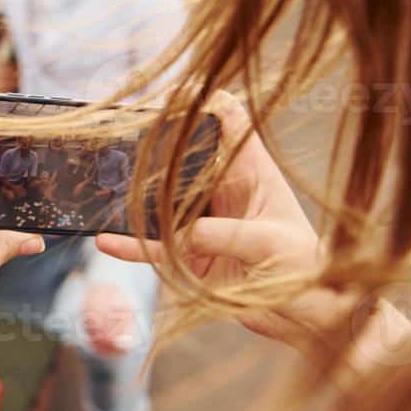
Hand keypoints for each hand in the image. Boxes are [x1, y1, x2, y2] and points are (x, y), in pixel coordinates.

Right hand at [95, 92, 341, 350]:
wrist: (308, 314)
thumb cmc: (304, 268)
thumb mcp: (268, 242)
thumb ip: (222, 234)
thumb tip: (180, 235)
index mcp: (250, 170)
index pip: (226, 117)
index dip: (200, 99)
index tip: (169, 96)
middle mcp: (222, 189)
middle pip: (181, 153)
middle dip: (152, 142)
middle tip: (119, 136)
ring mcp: (201, 220)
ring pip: (159, 198)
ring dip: (133, 192)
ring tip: (103, 184)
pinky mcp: (188, 254)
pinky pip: (152, 246)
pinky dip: (130, 244)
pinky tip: (107, 240)